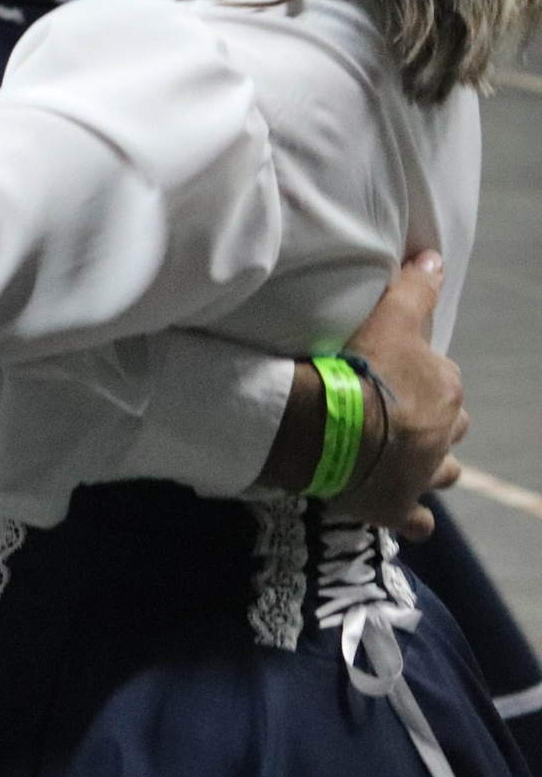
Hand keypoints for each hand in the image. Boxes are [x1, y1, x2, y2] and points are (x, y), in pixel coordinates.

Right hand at [332, 251, 465, 539]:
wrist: (327, 429)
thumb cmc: (357, 367)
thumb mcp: (388, 317)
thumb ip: (413, 288)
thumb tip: (435, 255)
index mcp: (444, 389)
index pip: (442, 377)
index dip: (416, 373)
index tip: (386, 369)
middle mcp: (443, 434)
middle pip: (449, 425)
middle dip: (430, 420)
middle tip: (392, 411)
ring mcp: (422, 475)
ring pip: (442, 472)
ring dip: (428, 465)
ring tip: (400, 458)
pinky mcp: (397, 508)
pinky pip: (417, 521)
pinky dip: (412, 516)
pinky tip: (401, 510)